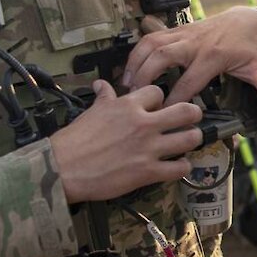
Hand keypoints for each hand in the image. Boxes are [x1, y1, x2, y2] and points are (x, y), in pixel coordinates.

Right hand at [50, 80, 202, 203]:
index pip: (158, 92)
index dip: (161, 99)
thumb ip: (104, 97)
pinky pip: (180, 168)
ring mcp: (148, 148)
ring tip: (189, 141)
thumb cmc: (75, 139)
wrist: (63, 167)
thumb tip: (102, 84)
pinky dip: (182, 168)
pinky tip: (178, 166)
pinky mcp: (148, 172)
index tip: (160, 106)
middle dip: (193, 114)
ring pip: (189, 138)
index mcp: (129, 106)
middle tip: (191, 119)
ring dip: (192, 139)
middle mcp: (144, 124)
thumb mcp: (92, 111)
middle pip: (186, 111)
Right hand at [123, 7, 256, 106]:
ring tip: (124, 85)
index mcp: (213, 56)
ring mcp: (183, 34)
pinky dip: (136, 52)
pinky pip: (150, 37)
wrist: (247, 19)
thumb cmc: (251, 48)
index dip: (175, 99)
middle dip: (146, 77)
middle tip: (133, 100)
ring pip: (151, 43)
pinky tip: (128, 70)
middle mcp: (194, 42)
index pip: (189, 81)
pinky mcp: (176, 30)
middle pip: (162, 56)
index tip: (163, 116)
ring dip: (135, 63)